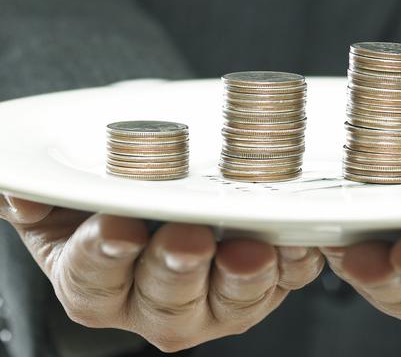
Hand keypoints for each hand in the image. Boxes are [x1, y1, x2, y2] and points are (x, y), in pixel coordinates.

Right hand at [0, 193, 323, 351]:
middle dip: (177, 270)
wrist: (168, 172)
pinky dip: (295, 263)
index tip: (118, 229)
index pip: (93, 277)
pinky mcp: (264, 282)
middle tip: (190, 238)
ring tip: (250, 251)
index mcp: (99, 280)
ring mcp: (214, 297)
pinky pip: (285, 280)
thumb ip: (40, 191)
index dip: (104, 256)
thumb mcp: (66, 185)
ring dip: (242, 279)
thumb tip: (16, 190)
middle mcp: (157, 300)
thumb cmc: (116, 182)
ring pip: (229, 302)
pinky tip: (299, 242)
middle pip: (165, 299)